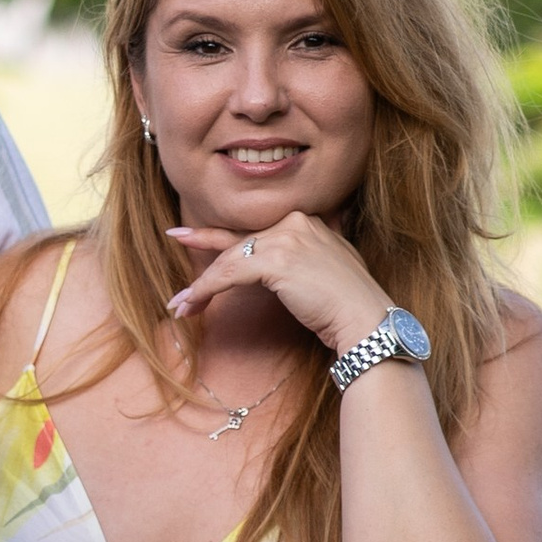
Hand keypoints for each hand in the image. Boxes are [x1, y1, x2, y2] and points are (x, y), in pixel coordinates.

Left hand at [166, 212, 393, 359]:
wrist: (364, 319)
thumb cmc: (346, 305)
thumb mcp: (324, 270)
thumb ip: (302, 260)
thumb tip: (281, 271)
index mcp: (306, 222)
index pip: (253, 232)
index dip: (218, 238)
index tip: (186, 236)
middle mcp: (295, 223)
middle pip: (238, 244)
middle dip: (205, 261)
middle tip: (177, 267)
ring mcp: (286, 238)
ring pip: (230, 260)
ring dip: (201, 285)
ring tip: (180, 305)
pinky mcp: (276, 260)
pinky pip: (228, 273)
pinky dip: (206, 289)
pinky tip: (191, 303)